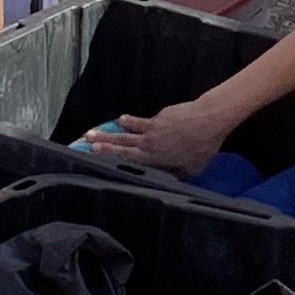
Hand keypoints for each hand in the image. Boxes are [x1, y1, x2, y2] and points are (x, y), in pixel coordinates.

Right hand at [82, 99, 228, 175]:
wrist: (208, 119)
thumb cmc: (203, 146)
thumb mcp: (193, 168)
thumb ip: (179, 173)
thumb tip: (175, 179)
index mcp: (155, 157)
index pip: (127, 156)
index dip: (109, 154)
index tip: (93, 151)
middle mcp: (150, 142)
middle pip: (122, 141)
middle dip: (103, 140)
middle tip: (86, 138)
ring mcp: (154, 126)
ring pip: (131, 126)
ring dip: (118, 126)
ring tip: (103, 127)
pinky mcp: (161, 115)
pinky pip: (147, 120)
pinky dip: (140, 121)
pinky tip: (136, 122)